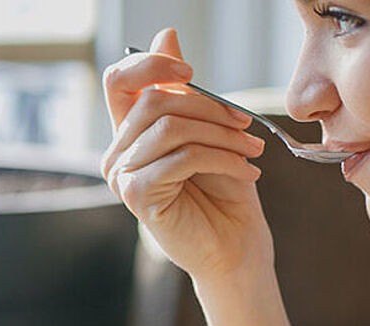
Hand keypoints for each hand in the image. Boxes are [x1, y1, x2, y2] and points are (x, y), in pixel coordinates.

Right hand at [100, 28, 272, 281]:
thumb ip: (185, 91)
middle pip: (155, 101)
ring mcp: (123, 175)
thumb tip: (167, 35)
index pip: (119, 80)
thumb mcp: (210, 131)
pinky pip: (182, 157)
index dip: (151, 65)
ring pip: (171, 127)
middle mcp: (118, 152)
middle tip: (247, 125)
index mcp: (130, 132)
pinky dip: (222, 158)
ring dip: (222, 134)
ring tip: (252, 150)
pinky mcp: (137, 196)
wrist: (236, 247)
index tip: (190, 74)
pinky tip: (247, 172)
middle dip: (209, 107)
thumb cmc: (224, 191)